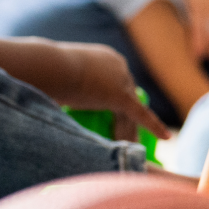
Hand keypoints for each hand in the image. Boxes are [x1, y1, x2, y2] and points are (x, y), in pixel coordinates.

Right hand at [45, 42, 171, 142]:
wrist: (45, 66)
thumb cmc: (42, 71)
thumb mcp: (56, 76)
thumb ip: (63, 86)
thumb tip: (50, 99)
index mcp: (105, 59)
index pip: (116, 84)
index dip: (115, 104)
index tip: (112, 117)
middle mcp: (118, 66)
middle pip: (127, 98)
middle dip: (125, 120)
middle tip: (126, 138)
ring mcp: (121, 79)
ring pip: (130, 111)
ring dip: (129, 132)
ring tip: (133, 149)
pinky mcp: (120, 96)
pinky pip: (140, 115)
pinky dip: (153, 126)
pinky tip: (166, 137)